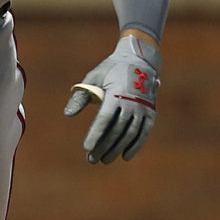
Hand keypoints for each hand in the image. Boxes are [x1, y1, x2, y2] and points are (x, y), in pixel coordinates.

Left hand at [64, 35, 159, 163]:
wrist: (139, 59)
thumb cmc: (111, 69)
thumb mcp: (94, 76)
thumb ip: (81, 95)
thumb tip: (68, 114)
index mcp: (116, 92)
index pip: (104, 118)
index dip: (95, 134)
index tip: (86, 147)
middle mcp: (132, 101)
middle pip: (116, 130)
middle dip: (104, 146)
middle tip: (92, 159)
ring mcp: (143, 108)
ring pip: (130, 134)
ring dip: (117, 149)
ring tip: (105, 159)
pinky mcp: (151, 112)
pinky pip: (144, 132)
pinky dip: (135, 145)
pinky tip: (125, 156)